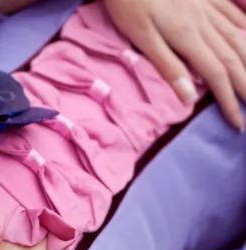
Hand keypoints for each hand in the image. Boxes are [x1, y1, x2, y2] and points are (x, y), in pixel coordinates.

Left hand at [103, 0, 245, 129]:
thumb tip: (189, 99)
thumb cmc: (129, 2)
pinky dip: (244, 26)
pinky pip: (232, 11)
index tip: (236, 123)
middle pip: (232, 58)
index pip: (216, 76)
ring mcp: (207, 6)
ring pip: (237, 36)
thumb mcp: (142, 37)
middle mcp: (204, 22)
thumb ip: (167, 66)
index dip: (228, 100)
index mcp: (188, 38)